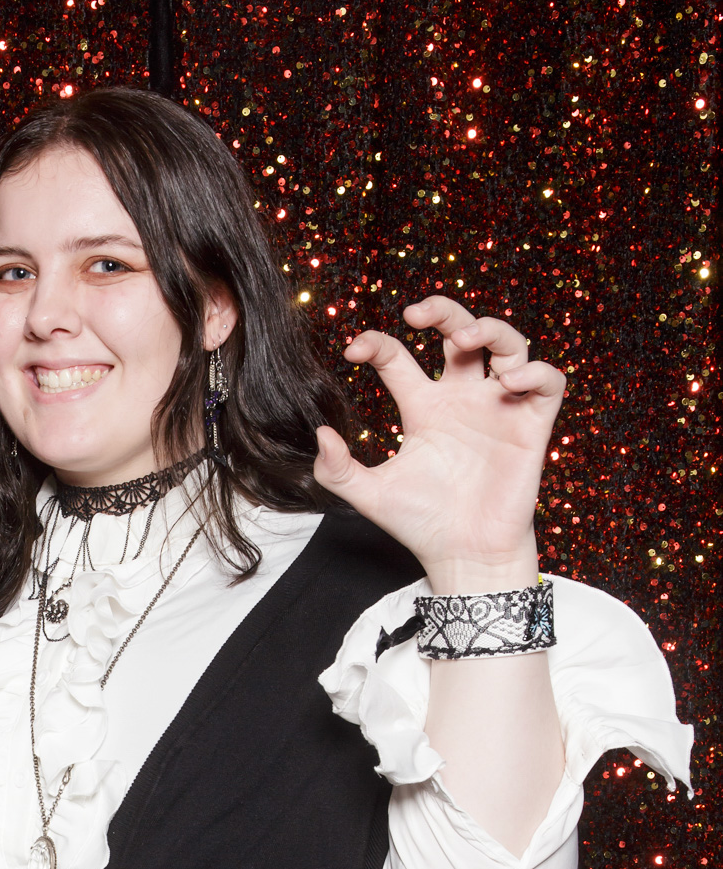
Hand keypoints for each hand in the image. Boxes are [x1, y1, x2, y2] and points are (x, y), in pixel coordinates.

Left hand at [313, 297, 565, 594]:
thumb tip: (321, 433)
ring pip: (507, 345)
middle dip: (443, 311)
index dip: (377, 344)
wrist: (464, 557)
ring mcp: (498, 408)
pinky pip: (547, 383)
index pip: (399, 359)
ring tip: (467, 338)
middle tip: (417, 314)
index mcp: (423, 409)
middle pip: (460, 333)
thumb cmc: (422, 525)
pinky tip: (509, 379)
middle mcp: (462, 400)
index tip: (354, 350)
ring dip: (491, 329)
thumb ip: (338, 469)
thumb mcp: (370, 495)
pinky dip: (535, 371)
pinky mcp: (531, 426)